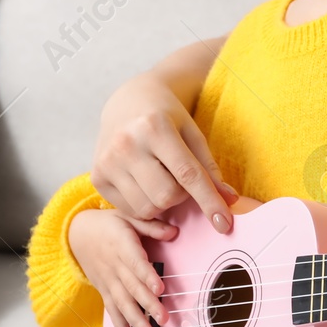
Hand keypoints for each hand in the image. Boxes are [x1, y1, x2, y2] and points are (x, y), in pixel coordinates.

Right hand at [67, 207, 172, 326]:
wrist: (77, 232)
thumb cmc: (109, 224)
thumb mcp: (129, 216)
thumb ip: (152, 226)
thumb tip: (174, 232)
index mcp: (122, 246)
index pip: (136, 263)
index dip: (148, 276)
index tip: (160, 288)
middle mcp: (114, 267)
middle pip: (132, 288)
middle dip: (148, 305)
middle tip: (164, 319)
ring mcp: (108, 281)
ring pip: (122, 303)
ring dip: (135, 321)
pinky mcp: (104, 290)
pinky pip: (111, 310)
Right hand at [90, 71, 236, 235]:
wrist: (127, 102)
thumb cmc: (166, 118)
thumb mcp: (192, 132)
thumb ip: (209, 167)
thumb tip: (229, 200)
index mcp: (154, 127)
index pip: (187, 174)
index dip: (209, 201)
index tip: (224, 224)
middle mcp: (126, 145)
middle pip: (166, 196)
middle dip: (182, 196)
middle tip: (181, 178)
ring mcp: (107, 162)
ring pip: (147, 208)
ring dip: (164, 202)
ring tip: (162, 178)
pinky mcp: (97, 177)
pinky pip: (130, 210)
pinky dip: (145, 205)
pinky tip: (145, 183)